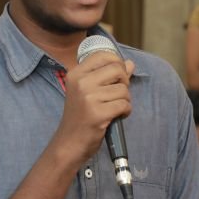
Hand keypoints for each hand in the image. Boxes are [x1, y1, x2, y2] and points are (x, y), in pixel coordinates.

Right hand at [55, 52, 133, 166]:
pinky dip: (125, 111)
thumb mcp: (88, 91)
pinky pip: (124, 104)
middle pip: (117, 69)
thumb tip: (130, 63)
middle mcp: (81, 82)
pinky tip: (116, 116)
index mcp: (76, 73)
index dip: (116, 63)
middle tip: (117, 94)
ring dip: (125, 100)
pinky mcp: (98, 113)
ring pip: (123, 89)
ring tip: (114, 108)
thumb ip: (109, 76)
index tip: (116, 76)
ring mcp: (89, 98)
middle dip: (124, 82)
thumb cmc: (80, 117)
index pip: (104, 55)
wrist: (69, 143)